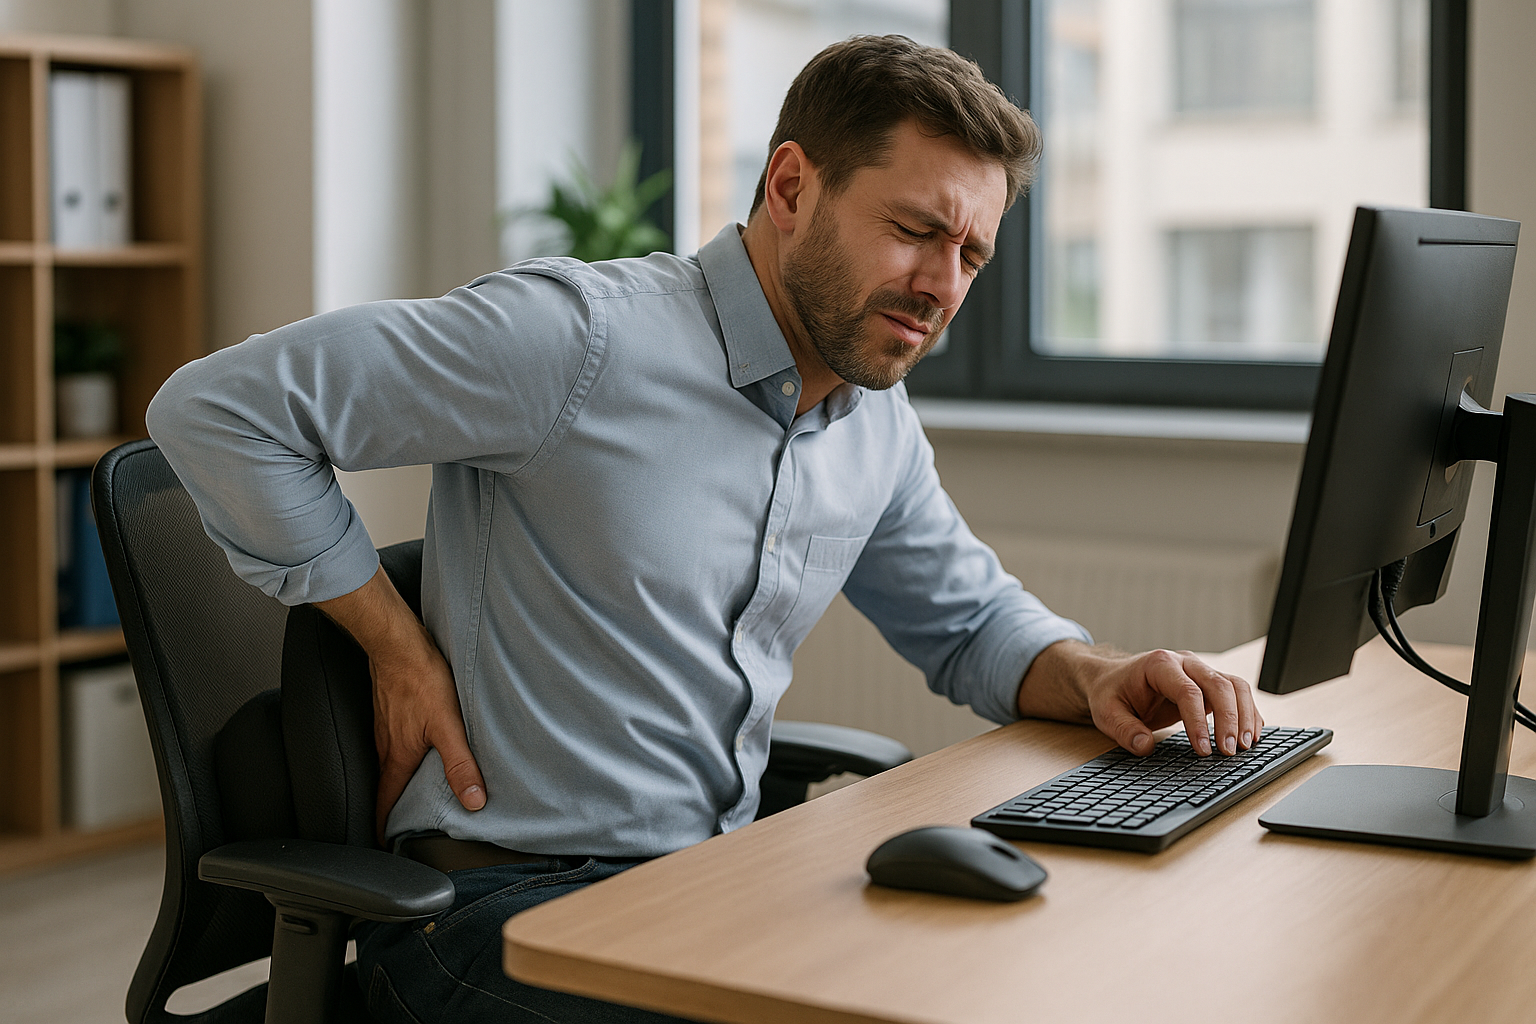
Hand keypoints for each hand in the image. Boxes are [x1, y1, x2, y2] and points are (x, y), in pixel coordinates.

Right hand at [369, 629, 486, 842]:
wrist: (398, 644)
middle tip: (400, 823)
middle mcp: (385, 745)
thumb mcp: (448, 725)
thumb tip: (473, 799)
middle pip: (386, 784)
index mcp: (397, 756)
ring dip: (398, 779)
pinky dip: (402, 754)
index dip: (383, 826)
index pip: (384, 801)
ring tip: (413, 790)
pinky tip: (418, 746)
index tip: (385, 843)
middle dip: (391, 806)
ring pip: (389, 762)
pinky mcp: (389, 710)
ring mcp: (384, 727)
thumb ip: (460, 764)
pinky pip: (392, 741)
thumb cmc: (420, 679)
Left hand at [1018, 641, 1262, 756]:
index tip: (1202, 750)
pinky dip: (1247, 713)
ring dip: (1244, 715)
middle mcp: (1185, 662)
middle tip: (1229, 751)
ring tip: (1245, 746)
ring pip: (1235, 686)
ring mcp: (1199, 670)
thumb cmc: (1111, 693)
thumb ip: (1124, 730)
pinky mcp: (1208, 683)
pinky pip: (1236, 693)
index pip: (1188, 691)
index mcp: (1159, 665)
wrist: (1113, 678)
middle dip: (1229, 719)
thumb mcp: (1106, 712)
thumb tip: (1146, 746)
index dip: (1198, 722)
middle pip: (1219, 685)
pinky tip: (1250, 735)